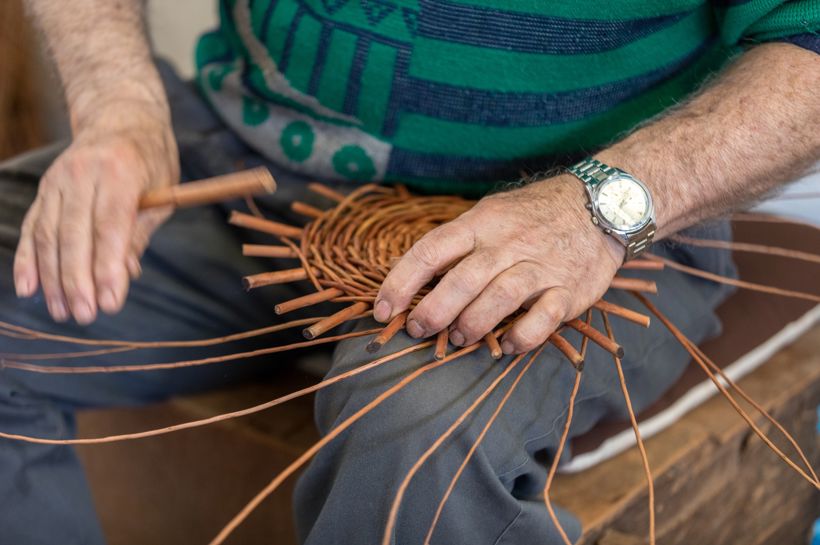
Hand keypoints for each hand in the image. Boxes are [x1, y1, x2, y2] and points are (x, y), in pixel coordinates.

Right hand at [13, 102, 178, 323]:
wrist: (121, 117)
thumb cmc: (151, 161)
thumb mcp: (161, 193)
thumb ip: (140, 233)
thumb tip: (125, 275)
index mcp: (120, 172)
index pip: (110, 227)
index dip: (108, 268)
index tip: (110, 303)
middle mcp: (83, 173)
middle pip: (74, 234)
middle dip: (78, 280)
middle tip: (84, 316)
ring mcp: (58, 180)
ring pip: (48, 234)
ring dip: (52, 278)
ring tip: (62, 312)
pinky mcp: (44, 189)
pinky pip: (31, 227)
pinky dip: (28, 259)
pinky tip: (28, 288)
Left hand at [374, 175, 624, 354]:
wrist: (602, 203)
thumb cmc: (533, 215)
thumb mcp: (491, 214)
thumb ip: (459, 244)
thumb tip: (416, 281)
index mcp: (481, 223)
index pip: (431, 250)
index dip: (401, 282)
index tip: (383, 310)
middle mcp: (508, 244)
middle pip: (462, 279)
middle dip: (433, 311)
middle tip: (419, 330)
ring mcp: (540, 267)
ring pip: (499, 298)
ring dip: (472, 325)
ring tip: (458, 338)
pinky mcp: (570, 290)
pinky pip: (544, 318)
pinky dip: (522, 337)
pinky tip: (507, 347)